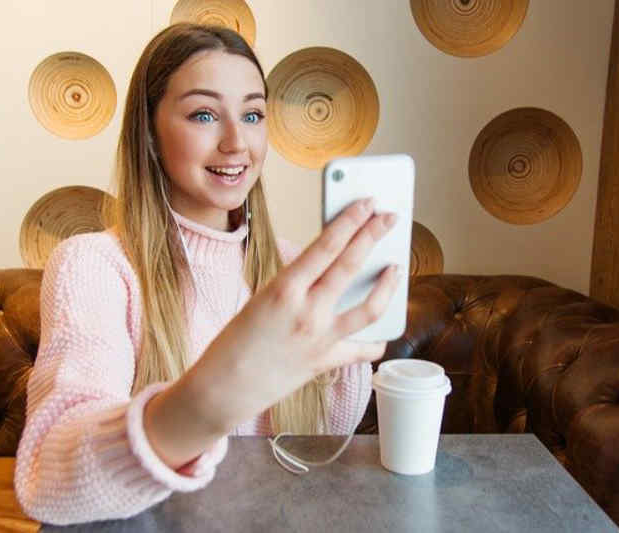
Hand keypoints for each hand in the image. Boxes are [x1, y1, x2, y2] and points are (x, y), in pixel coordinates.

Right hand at [191, 197, 399, 430]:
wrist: (222, 389)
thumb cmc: (234, 342)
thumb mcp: (260, 299)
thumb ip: (294, 283)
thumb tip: (323, 265)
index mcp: (283, 289)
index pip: (326, 245)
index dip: (350, 220)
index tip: (367, 203)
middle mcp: (306, 311)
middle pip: (350, 265)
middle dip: (374, 235)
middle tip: (389, 217)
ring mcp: (320, 339)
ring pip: (369, 307)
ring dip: (388, 285)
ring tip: (397, 268)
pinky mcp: (326, 362)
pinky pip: (361, 349)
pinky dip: (374, 341)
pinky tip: (382, 334)